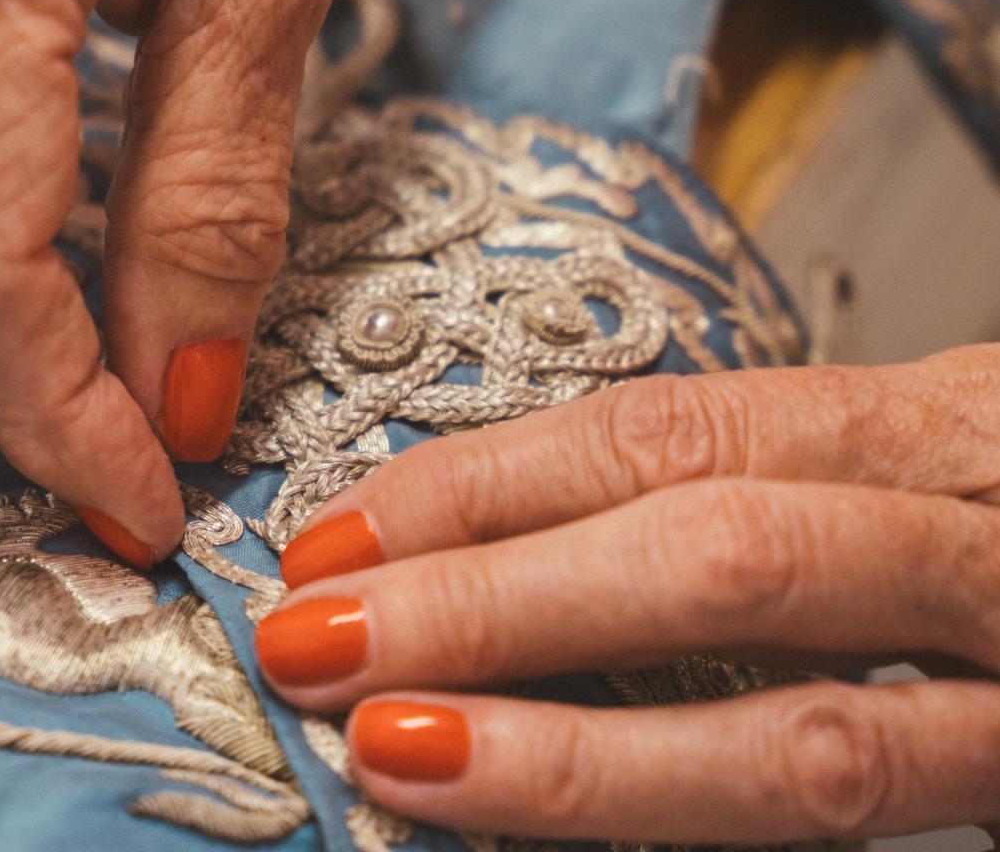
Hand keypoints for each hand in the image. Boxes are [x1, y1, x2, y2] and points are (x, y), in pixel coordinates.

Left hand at [255, 344, 999, 842]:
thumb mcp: (928, 487)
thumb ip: (773, 514)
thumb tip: (507, 566)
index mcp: (960, 433)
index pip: (686, 434)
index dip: (488, 487)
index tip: (333, 538)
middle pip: (728, 557)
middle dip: (495, 598)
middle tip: (311, 641)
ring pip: (811, 741)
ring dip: (574, 751)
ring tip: (397, 751)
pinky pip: (872, 822)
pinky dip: (693, 828)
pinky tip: (557, 823)